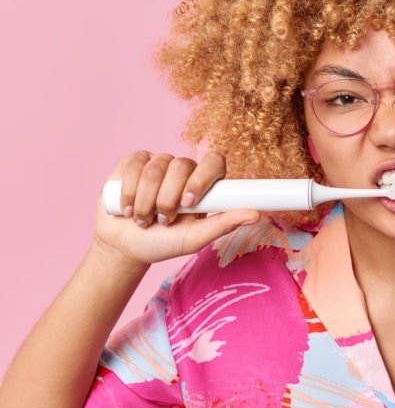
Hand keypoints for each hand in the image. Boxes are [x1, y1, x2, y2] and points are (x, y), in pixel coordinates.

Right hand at [92, 150, 261, 266]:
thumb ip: (223, 224)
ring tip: (144, 219)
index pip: (215, 162)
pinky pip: (135, 165)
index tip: (189, 202)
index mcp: (205, 184)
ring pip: (156, 168)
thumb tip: (256, 215)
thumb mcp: (194, 238)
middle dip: (168, 199)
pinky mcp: (136, 161)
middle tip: (163, 221)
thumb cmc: (164, 242)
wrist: (125, 246)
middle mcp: (185, 169)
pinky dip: (128, 192)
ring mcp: (160, 162)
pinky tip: (126, 209)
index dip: (202, 178)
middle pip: (182, 165)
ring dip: (146, 201)